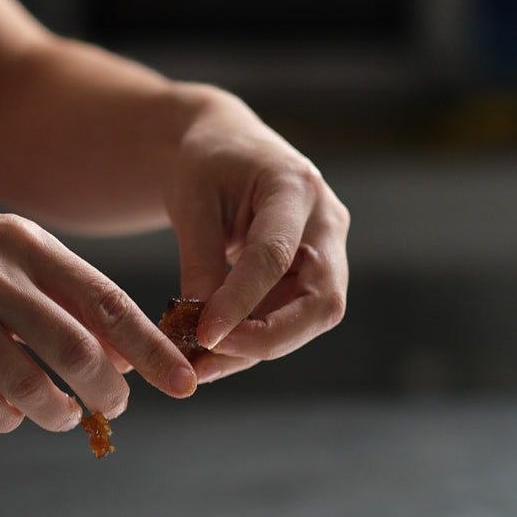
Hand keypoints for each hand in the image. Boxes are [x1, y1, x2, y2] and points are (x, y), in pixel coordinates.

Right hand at [0, 202, 197, 431]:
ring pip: (29, 385)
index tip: (183, 382)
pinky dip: (5, 419)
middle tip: (115, 405)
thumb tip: (124, 353)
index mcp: (23, 243)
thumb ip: (61, 296)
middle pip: (75, 349)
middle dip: (108, 390)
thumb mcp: (3, 251)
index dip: (150, 348)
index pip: (104, 300)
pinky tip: (11, 415)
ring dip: (57, 412)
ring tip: (64, 415)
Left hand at [166, 89, 348, 382]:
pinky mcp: (311, 277)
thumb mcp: (191, 202)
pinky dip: (250, 342)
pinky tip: (210, 356)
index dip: (241, 301)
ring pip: (306, 320)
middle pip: (321, 301)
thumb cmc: (206, 165)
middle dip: (267, 339)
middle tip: (209, 360)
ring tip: (200, 367)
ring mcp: (326, 252)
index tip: (204, 336)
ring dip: (254, 349)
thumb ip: (199, 261)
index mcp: (294, 186)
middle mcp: (325, 222)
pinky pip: (288, 319)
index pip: (275, 255)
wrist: (225, 149)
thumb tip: (201, 327)